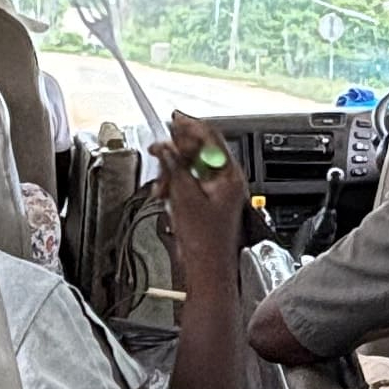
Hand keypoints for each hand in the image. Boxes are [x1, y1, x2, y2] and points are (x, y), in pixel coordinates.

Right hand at [156, 112, 246, 253]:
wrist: (206, 269)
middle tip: (160, 153)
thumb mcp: (183, 197)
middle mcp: (226, 181)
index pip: (211, 138)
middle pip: (199, 151)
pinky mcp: (208, 203)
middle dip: (176, 153)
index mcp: (228, 175)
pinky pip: (190, 183)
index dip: (190, 126)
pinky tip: (167, 195)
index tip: (174, 118)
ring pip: (191, 167)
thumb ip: (174, 167)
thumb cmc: (204, 242)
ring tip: (163, 186)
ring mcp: (218, 192)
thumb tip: (165, 147)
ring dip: (173, 172)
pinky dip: (175, 185)